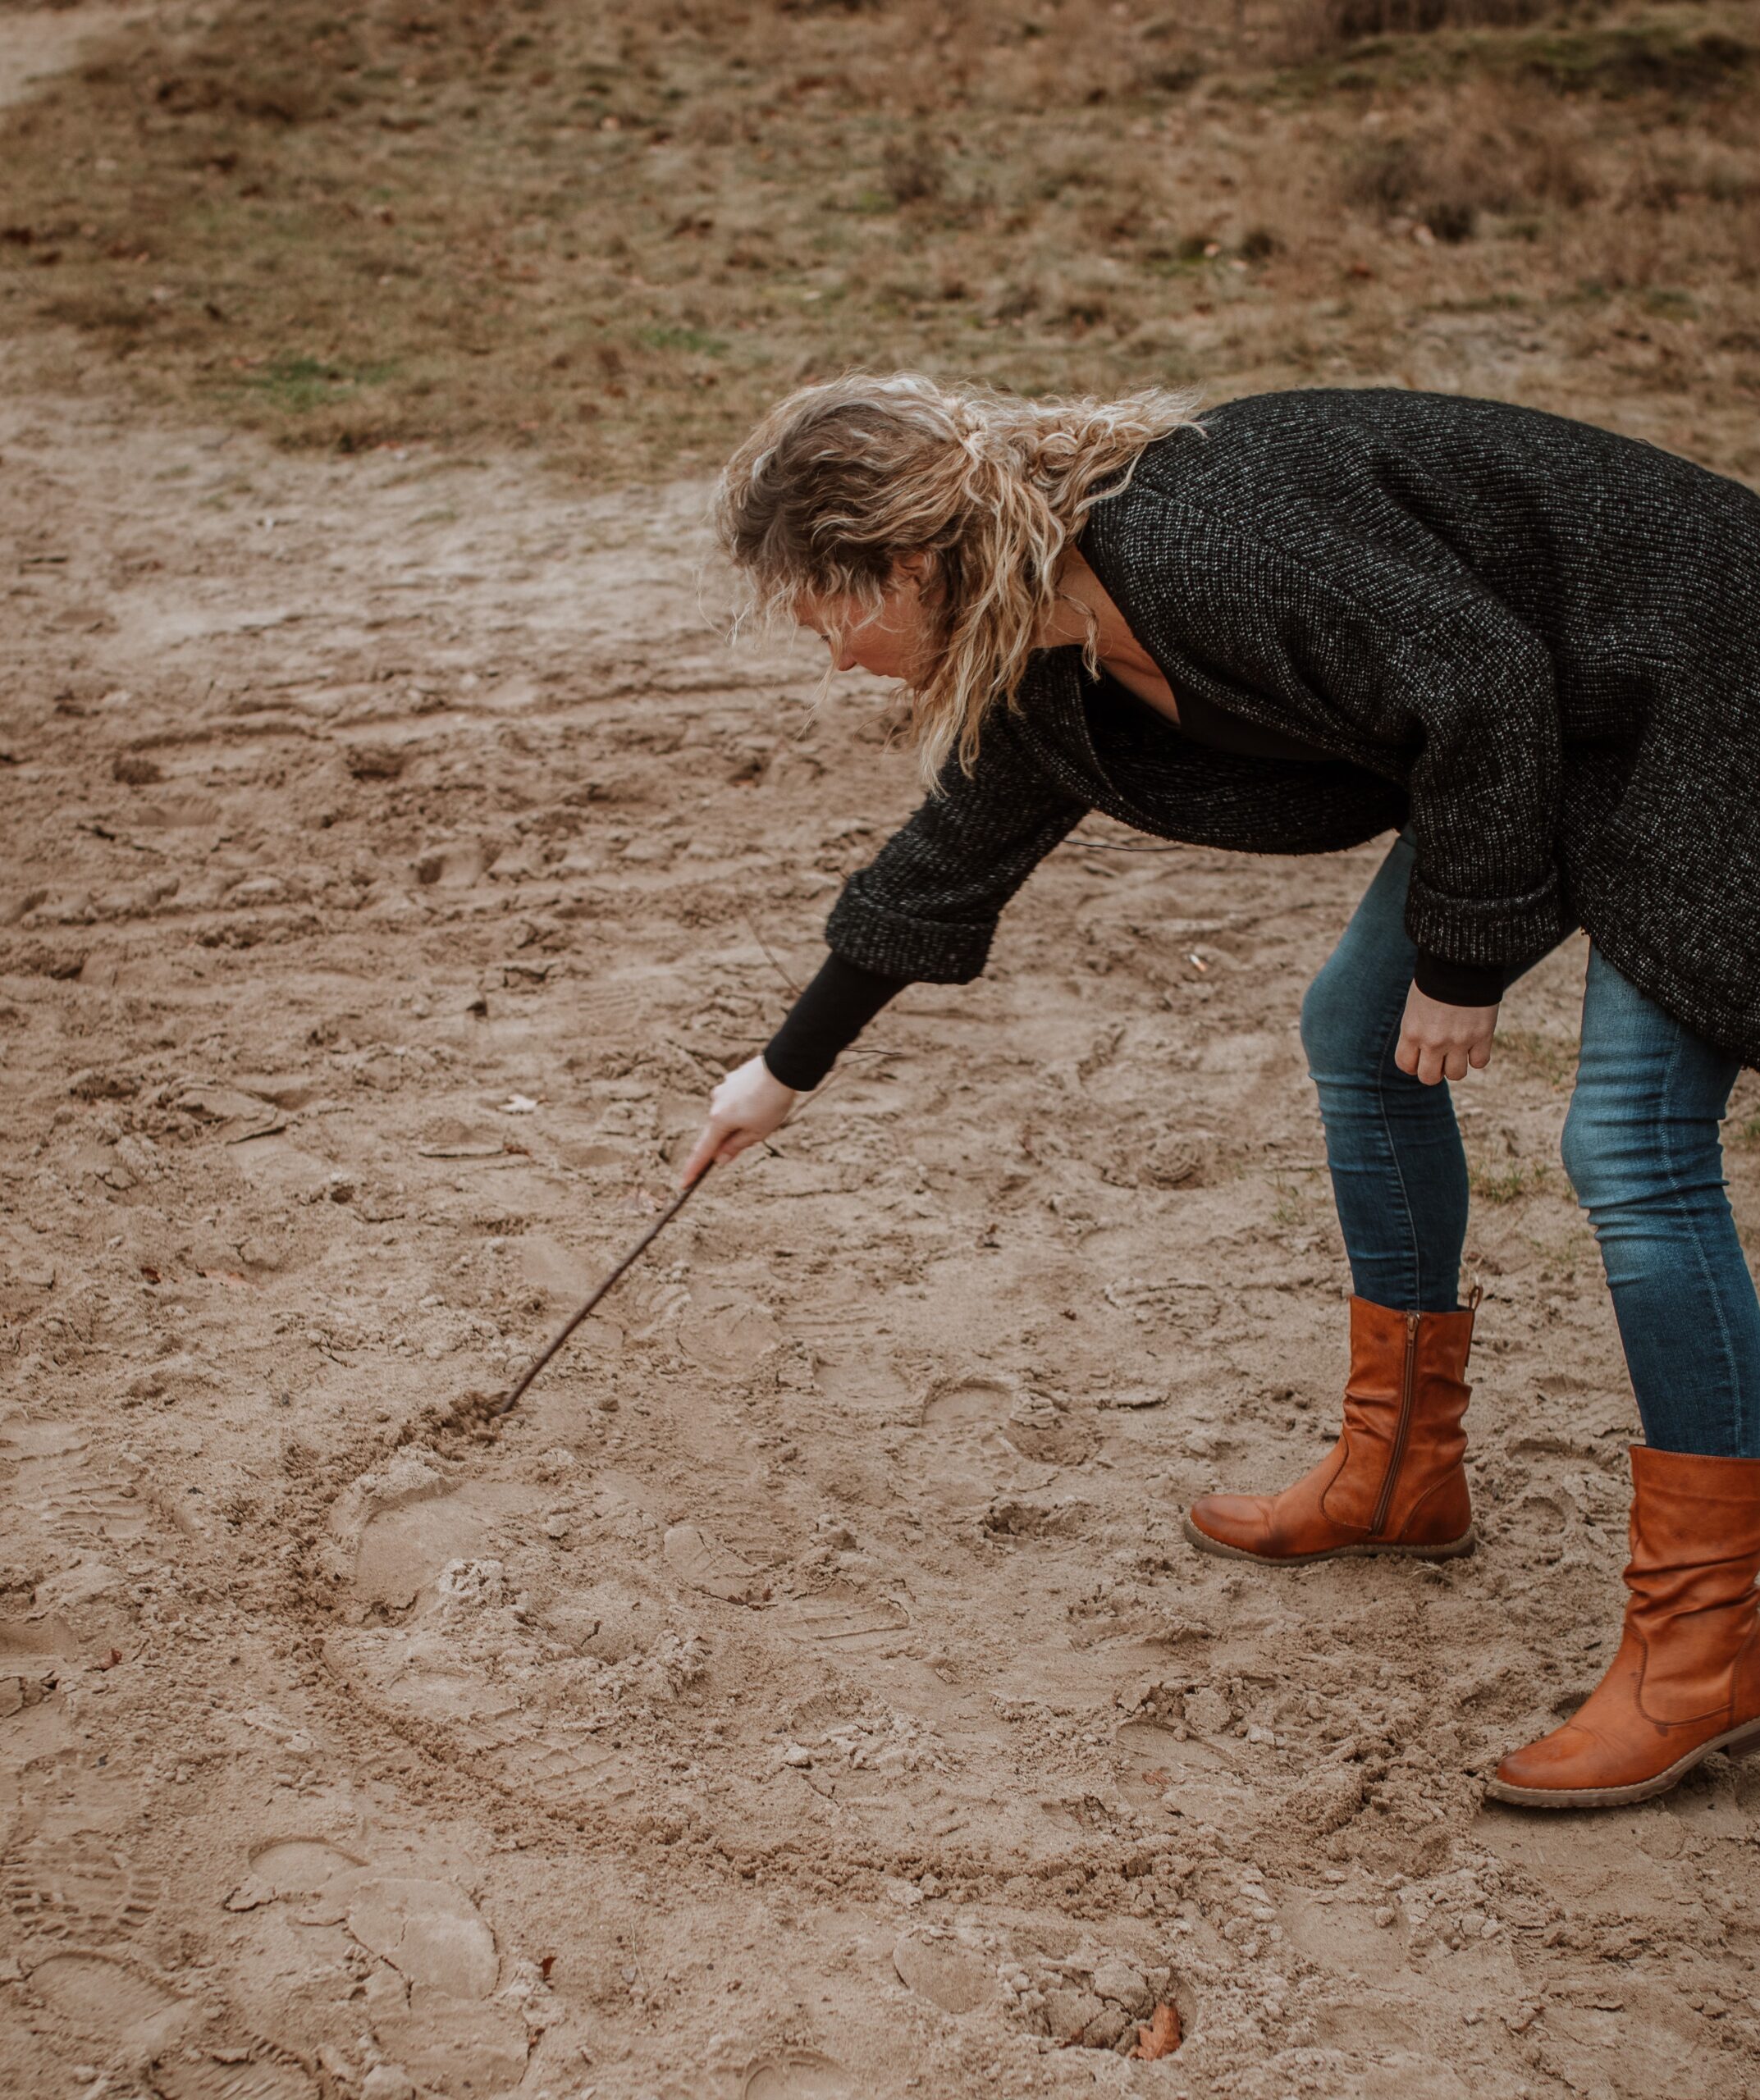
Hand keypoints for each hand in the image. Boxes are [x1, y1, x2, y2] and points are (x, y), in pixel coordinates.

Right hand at [680, 1054, 796, 1186]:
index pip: (703, 1151)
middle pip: (717, 1131)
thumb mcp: (758, 1133)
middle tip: (754, 1133)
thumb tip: (719, 1159)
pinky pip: (734, 1098)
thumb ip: (736, 1146)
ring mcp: (722, 1089)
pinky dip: (744, 1104)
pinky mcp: (731, 1079)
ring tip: (766, 1111)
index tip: (685, 1183)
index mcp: (719, 1121)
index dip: (694, 1169)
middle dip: (730, 1138)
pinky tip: (761, 1099)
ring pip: (727, 1113)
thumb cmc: (772, 1103)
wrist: (782, 1068)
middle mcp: (715, 1104)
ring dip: (740, 1119)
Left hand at [1395, 983, 1498, 1085]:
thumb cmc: (1434, 981)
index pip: (1406, 1066)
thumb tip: (1422, 1052)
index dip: (1413, 1064)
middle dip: (1434, 1070)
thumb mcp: (1415, 1007)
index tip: (1420, 1056)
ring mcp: (1459, 1041)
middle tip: (1441, 1056)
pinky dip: (1478, 1056)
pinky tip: (1475, 1043)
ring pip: (1456, 1074)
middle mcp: (1433, 1041)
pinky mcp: (1482, 1036)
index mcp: (1412, 1032)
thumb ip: (1417, 1031)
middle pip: (1430, 1077)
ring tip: (1459, 1050)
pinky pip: (1480, 1062)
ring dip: (1457, 1065)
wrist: (1460, 962)